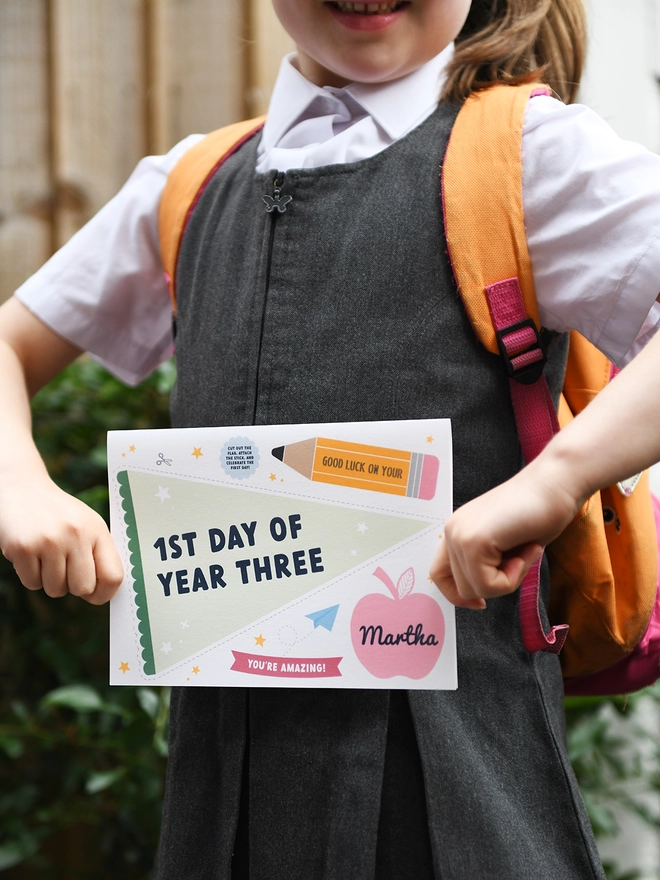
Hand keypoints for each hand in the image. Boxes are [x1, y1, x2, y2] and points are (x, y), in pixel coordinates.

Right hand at [0, 474, 123, 604]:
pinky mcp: (23, 547)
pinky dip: (30, 575)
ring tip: (45, 556)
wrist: (22, 488)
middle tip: (63, 568)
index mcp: (97, 530)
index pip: (113, 575)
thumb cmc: (59, 515)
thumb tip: (102, 593)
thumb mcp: (86, 525)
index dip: (105, 594)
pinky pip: (32, 583)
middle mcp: (76, 534)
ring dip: (48, 580)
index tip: (94, 595)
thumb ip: (97, 554)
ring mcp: (49, 541)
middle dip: (72, 586)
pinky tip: (30, 554)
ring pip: (55, 589)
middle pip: (83, 588)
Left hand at [429, 464, 579, 609]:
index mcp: (456, 529)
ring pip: (477, 590)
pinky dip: (515, 576)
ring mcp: (460, 535)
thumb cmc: (539, 510)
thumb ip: (485, 563)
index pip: (439, 575)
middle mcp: (452, 531)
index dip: (458, 595)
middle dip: (496, 584)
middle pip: (462, 588)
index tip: (481, 604)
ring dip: (508, 579)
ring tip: (525, 549)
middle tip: (520, 557)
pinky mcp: (474, 541)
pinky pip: (490, 585)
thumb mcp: (503, 545)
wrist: (557, 483)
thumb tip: (476, 596)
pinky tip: (527, 547)